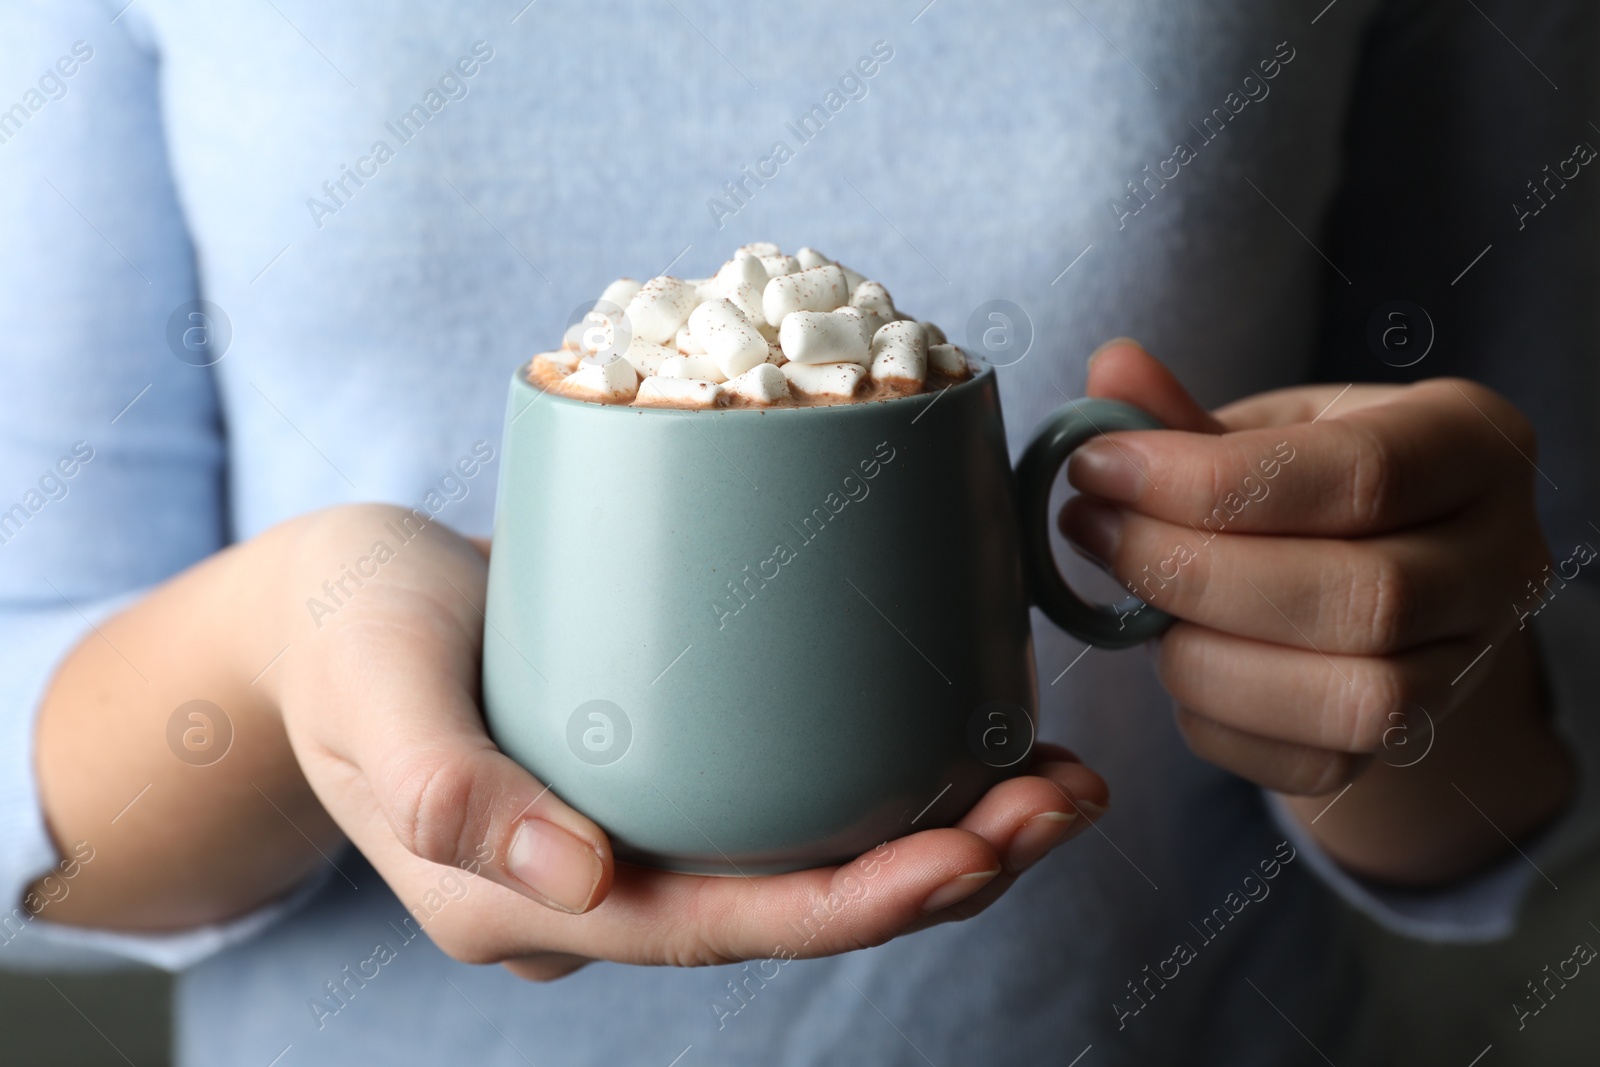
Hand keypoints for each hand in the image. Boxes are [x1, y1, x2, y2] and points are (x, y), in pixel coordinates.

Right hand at [271, 505, 1108, 979]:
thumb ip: (444, 785)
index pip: (715, 927)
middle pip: (790, 909)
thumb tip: (580, 880)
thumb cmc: (341, 632)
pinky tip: (964, 735)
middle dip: (941, 872)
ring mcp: (632, 838)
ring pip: (805, 864)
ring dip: (942, 835)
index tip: (973, 853)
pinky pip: (787, 805)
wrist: (328, 605)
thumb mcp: (370, 682)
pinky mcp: (662, 777)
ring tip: (1056, 776)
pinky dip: (887, 781)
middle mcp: (595, 890)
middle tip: (1064, 799)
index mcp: (523, 900)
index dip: (852, 904)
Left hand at [1056, 342, 1570, 882]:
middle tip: (1093, 531)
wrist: (1386, 572)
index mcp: (1474, 445)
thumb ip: (1188, 414)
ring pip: (1353, 696)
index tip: (1098, 467)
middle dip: (1193, 568)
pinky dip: (1220, 721)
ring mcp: (1469, 663)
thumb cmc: (1316, 482)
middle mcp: (1500, 559)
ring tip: (1127, 606)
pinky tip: (1175, 661)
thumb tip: (1110, 368)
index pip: (1360, 474)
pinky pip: (1316, 762)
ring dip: (1205, 656)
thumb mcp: (1270, 426)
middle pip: (1361, 595)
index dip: (1209, 480)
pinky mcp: (1414, 741)